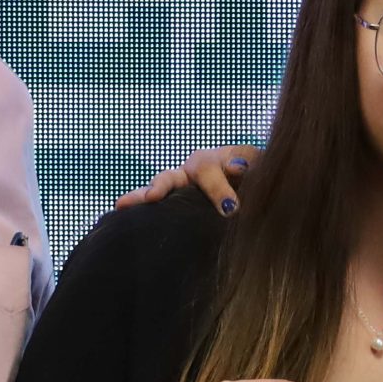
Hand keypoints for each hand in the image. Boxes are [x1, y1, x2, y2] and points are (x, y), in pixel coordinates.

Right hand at [115, 144, 257, 212]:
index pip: (206, 170)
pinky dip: (141, 214)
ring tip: (122, 205)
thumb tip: (238, 168)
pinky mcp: (178, 210)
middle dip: (159, 186)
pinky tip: (122, 221)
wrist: (258, 188)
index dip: (216, 187)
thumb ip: (252, 163)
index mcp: (212, 161)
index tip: (230, 209)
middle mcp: (190, 175)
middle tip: (151, 197)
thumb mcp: (261, 164)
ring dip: (140, 197)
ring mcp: (181, 192)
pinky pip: (158, 212)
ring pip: (156, 192)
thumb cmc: (259, 173)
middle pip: (170, 177)